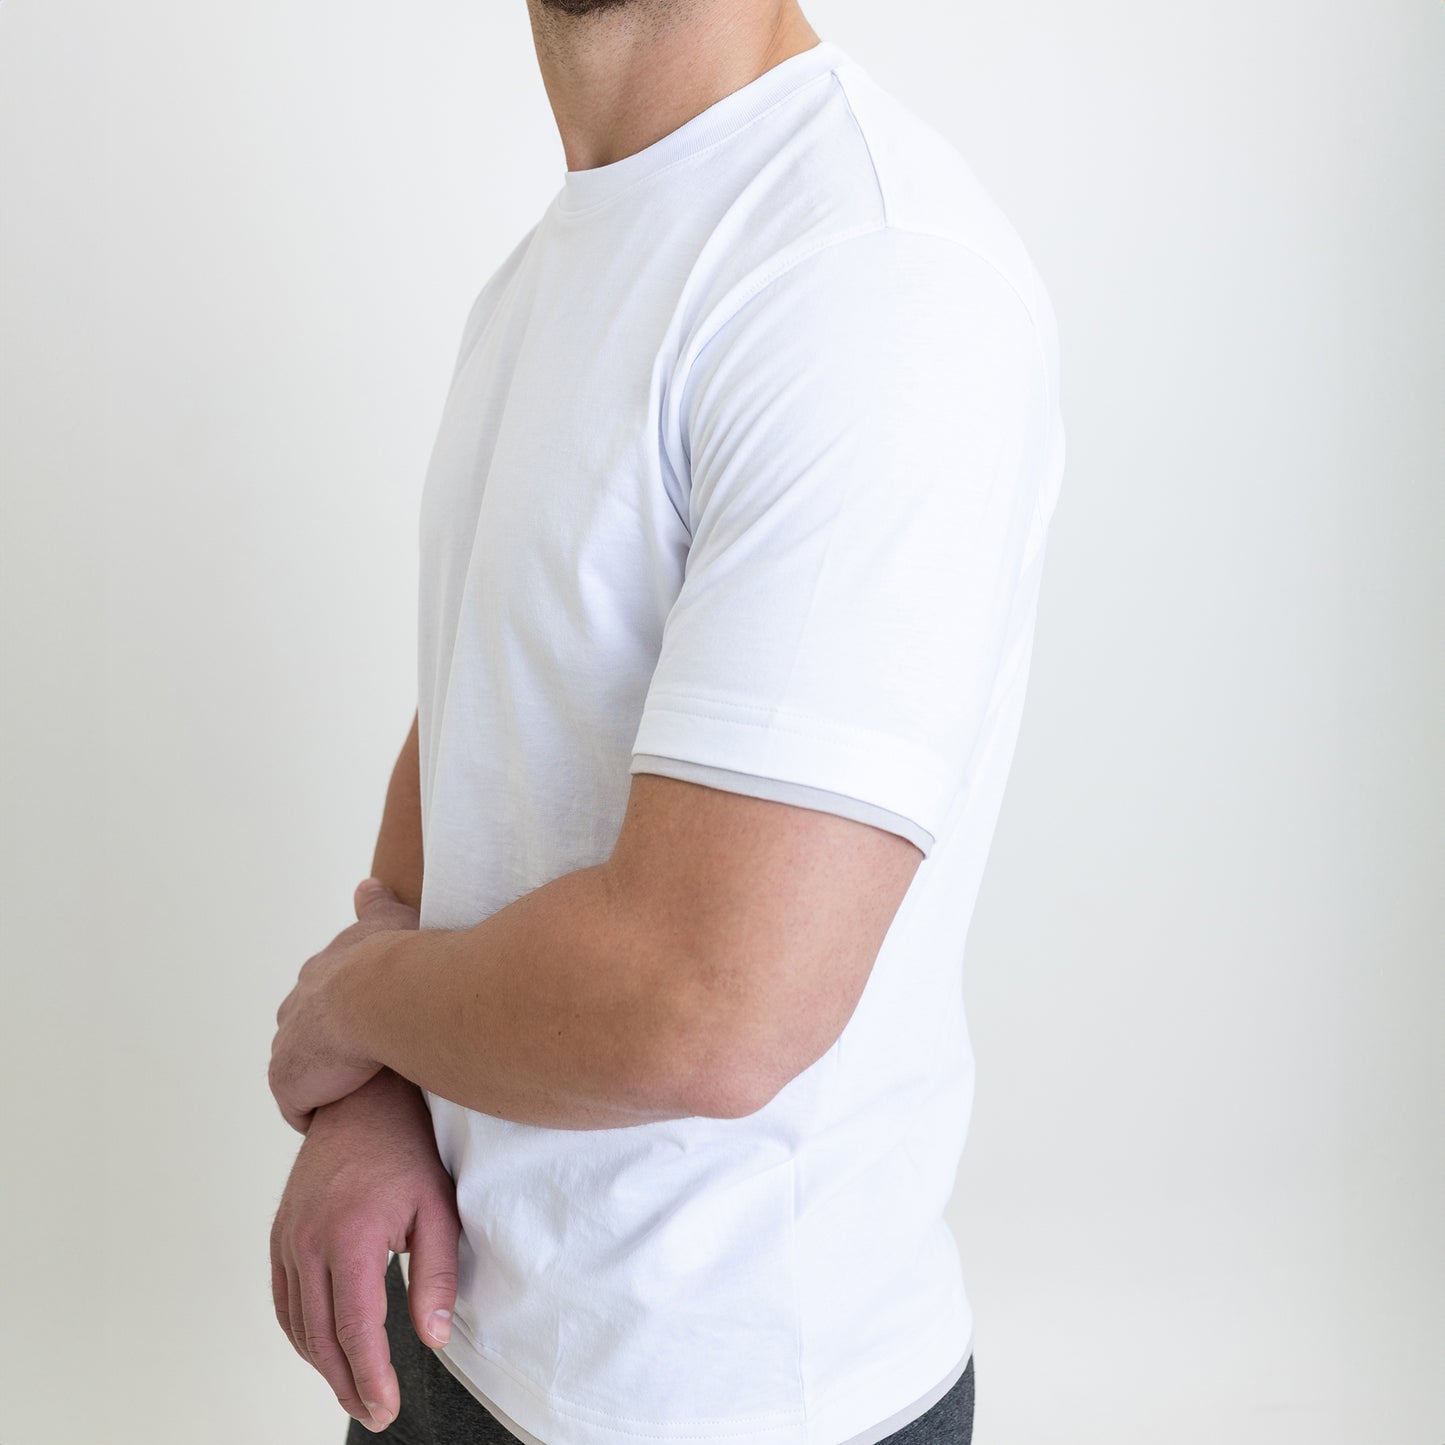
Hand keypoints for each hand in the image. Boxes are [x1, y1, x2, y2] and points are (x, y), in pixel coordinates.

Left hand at [269, 879, 418, 1131]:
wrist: (381, 997)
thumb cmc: (397, 960)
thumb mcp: (389, 922)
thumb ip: (376, 905)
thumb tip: (367, 884)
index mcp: (321, 976)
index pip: (320, 996)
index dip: (340, 1010)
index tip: (361, 1022)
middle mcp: (296, 1008)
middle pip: (302, 1034)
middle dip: (324, 1047)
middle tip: (365, 1062)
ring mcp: (288, 1047)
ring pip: (302, 1071)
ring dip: (325, 1082)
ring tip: (361, 1095)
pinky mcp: (288, 1083)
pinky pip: (300, 1108)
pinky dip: (320, 1112)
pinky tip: (351, 1115)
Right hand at [270, 1065, 460, 1433]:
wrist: (363, 1101)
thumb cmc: (408, 1150)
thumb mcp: (438, 1207)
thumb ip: (436, 1275)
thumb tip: (433, 1338)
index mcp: (349, 1235)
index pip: (355, 1328)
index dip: (370, 1376)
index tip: (386, 1408)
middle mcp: (307, 1241)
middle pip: (321, 1337)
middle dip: (348, 1383)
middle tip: (376, 1412)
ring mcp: (287, 1238)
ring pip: (297, 1324)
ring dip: (323, 1364)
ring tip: (357, 1388)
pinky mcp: (280, 1235)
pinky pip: (284, 1300)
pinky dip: (302, 1334)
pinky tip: (327, 1349)